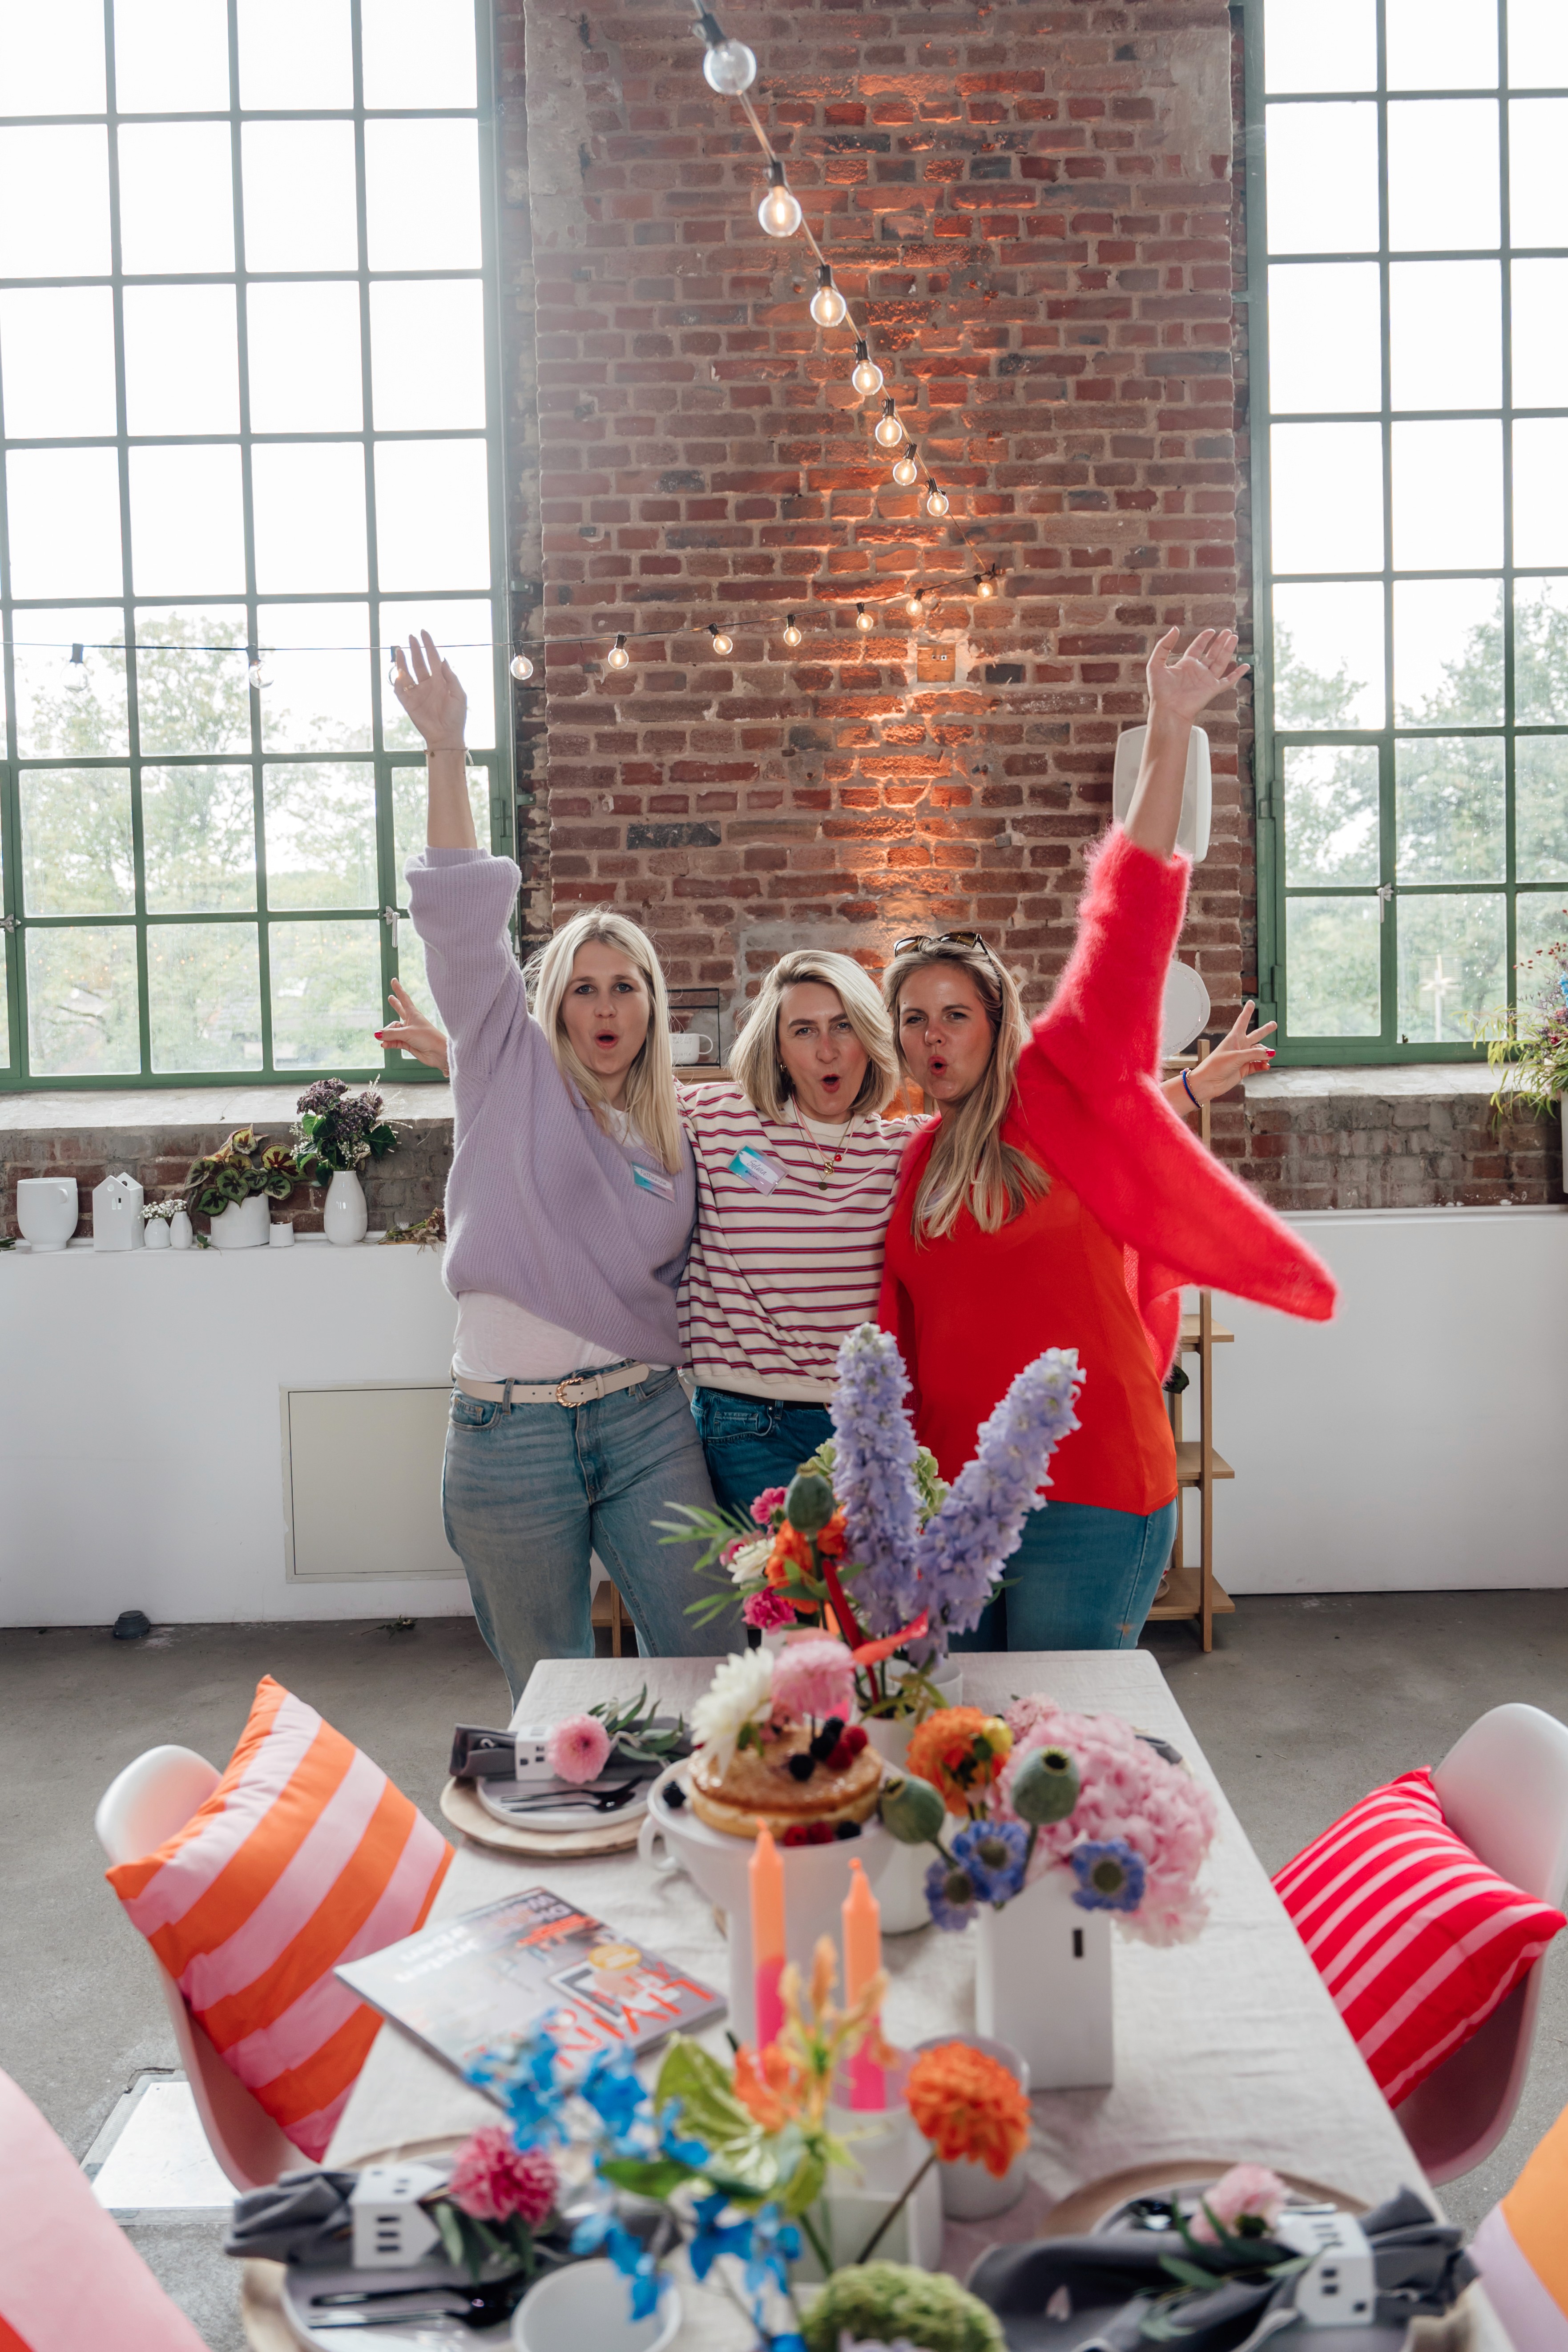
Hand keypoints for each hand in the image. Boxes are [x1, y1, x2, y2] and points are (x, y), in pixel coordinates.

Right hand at [375, 980, 450, 1075]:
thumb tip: (377, 1034)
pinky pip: (395, 1041)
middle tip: (390, 998)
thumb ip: (391, 1033)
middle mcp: (411, 1022)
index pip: (404, 998)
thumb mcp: (407, 1033)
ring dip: (387, 1035)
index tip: (394, 980)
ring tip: (382, 1040)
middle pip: (400, 1011)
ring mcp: (409, 1033)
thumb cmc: (427, 1038)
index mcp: (414, 1014)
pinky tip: (384, 1045)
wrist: (439, 1053)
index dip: (398, 989)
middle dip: (395, 1004)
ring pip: (393, 1031)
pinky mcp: (409, 1044)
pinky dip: (389, 1043)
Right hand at [391, 630, 466, 750]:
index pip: (433, 658)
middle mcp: (428, 684)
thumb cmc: (456, 716)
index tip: (423, 632)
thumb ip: (451, 677)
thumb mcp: (459, 695)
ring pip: (407, 673)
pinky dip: (398, 682)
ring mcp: (417, 693)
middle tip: (410, 637)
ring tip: (399, 650)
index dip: (428, 645)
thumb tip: (443, 659)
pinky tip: (399, 674)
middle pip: (419, 662)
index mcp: (440, 681)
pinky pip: (400, 690)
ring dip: (403, 662)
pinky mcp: (409, 703)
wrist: (447, 736)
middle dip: (414, 649)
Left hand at [1146, 626, 1248, 725]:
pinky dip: (1237, 674)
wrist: (1168, 710)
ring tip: (1234, 637)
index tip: (1211, 631)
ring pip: (1221, 662)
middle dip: (1220, 642)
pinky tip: (1246, 666)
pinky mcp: (1213, 689)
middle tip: (1228, 631)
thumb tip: (1175, 629)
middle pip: (1212, 653)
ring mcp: (1206, 680)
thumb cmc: (1160, 691)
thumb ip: (1164, 646)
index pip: (1197, 648)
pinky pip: (1228, 680)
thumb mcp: (1156, 664)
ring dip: (1228, 650)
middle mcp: (1197, 672)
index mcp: (1185, 665)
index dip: (1204, 639)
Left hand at [1185, 1000, 1275, 1101]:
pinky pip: (1257, 1065)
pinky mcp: (1244, 1069)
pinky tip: (1266, 1066)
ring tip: (1269, 1058)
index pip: (1242, 1021)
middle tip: (1274, 1024)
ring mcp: (1242, 1058)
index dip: (1247, 1011)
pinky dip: (1263, 1065)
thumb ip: (1255, 1054)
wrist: (1208, 1083)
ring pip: (1259, 1052)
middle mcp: (1239, 1046)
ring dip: (1265, 1055)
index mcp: (1233, 1038)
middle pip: (1255, 1036)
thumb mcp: (1237, 1056)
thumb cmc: (1216, 1066)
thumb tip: (1271, 1053)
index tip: (1251, 1002)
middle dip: (1265, 1030)